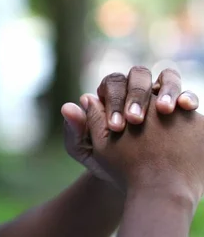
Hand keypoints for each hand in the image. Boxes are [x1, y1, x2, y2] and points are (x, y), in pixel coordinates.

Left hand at [61, 67, 198, 190]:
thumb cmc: (103, 163)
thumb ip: (75, 129)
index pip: (112, 84)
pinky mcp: (181, 110)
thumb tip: (68, 106)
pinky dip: (188, 96)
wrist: (132, 181)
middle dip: (137, 95)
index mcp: (110, 95)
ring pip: (167, 78)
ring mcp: (160, 98)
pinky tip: (187, 107)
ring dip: (167, 89)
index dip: (114, 101)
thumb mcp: (84, 149)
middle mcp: (136, 91)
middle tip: (136, 120)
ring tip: (166, 110)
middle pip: (138, 75)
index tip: (117, 127)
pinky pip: (188, 95)